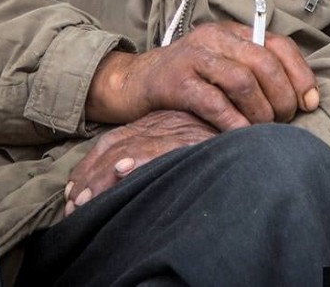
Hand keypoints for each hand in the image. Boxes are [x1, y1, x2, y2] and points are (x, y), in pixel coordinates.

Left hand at [64, 110, 215, 215]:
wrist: (256, 139)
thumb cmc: (219, 149)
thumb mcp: (181, 148)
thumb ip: (157, 159)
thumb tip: (119, 181)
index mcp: (155, 126)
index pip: (113, 144)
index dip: (91, 167)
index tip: (73, 192)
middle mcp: (162, 125)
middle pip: (115, 147)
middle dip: (91, 175)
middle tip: (75, 203)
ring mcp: (177, 130)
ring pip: (132, 149)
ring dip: (106, 174)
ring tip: (87, 198)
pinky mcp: (195, 138)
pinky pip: (164, 148)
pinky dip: (143, 157)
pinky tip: (126, 169)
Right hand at [84, 22, 318, 130]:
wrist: (131, 84)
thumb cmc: (185, 83)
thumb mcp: (220, 68)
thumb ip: (254, 74)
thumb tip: (303, 100)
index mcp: (230, 32)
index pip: (278, 43)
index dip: (300, 74)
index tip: (310, 103)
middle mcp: (213, 38)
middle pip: (264, 62)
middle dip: (282, 96)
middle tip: (283, 121)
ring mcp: (193, 57)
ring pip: (243, 80)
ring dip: (261, 111)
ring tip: (262, 130)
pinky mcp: (175, 81)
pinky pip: (213, 102)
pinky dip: (233, 122)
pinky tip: (240, 136)